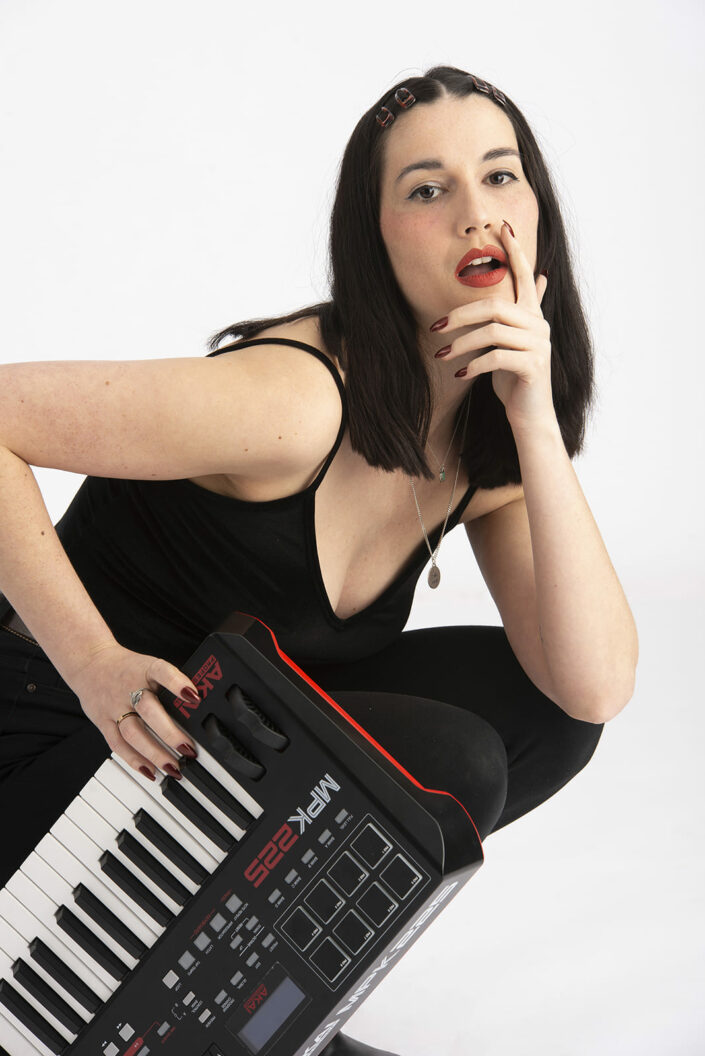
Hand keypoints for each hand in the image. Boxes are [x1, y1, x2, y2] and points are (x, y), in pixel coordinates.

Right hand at [65, 642, 198, 777]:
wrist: (89, 662)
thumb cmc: (126, 668)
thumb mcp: (149, 665)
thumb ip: (170, 682)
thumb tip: (198, 702)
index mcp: (145, 669)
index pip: (162, 672)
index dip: (178, 684)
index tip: (194, 696)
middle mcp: (128, 688)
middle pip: (148, 709)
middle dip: (169, 732)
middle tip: (188, 749)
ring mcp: (114, 706)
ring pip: (132, 732)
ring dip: (154, 752)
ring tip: (173, 766)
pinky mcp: (103, 722)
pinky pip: (118, 744)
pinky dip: (134, 760)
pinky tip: (151, 770)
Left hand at [432, 222, 554, 434]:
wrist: (530, 414)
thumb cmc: (514, 377)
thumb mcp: (512, 343)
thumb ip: (515, 314)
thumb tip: (538, 279)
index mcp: (532, 315)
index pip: (525, 275)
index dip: (515, 251)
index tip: (503, 227)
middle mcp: (538, 325)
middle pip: (494, 305)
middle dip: (461, 314)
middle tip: (436, 327)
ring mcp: (538, 345)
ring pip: (491, 332)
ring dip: (461, 344)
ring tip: (442, 355)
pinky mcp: (533, 366)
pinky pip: (496, 357)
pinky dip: (474, 365)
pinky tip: (460, 374)